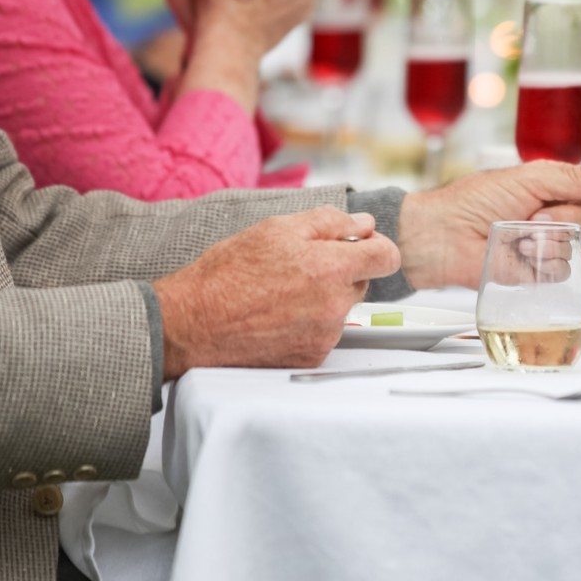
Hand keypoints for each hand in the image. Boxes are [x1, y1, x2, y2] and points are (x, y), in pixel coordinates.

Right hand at [154, 207, 401, 376]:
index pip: (387, 257)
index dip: (376, 247)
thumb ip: (329, 223)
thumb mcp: (277, 230)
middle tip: (299, 267)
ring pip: (342, 308)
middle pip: (362, 282)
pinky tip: (278, 315)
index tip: (362, 247)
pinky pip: (325, 333)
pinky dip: (309, 323)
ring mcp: (325, 335)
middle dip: (340, 271)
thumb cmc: (228, 274)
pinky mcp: (312, 357)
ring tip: (280, 293)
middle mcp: (334, 306)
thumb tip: (364, 225)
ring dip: (323, 298)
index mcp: (331, 269)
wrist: (193, 324)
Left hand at [396, 159, 580, 290]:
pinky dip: (547, 262)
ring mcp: (552, 245)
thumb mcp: (530, 178)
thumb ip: (576, 175)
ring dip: (554, 240)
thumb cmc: (477, 201)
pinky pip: (569, 270)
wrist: (445, 237)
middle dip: (569, 217)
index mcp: (558, 189)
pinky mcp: (543, 272)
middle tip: (534, 215)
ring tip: (521, 235)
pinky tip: (522, 254)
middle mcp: (560, 217)